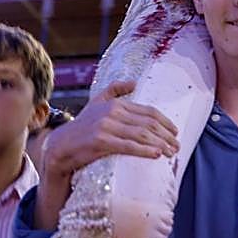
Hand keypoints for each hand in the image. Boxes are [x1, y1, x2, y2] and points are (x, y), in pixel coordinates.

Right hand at [33, 80, 178, 230]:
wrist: (59, 146)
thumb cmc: (82, 127)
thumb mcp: (96, 103)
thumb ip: (114, 90)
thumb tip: (134, 82)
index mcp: (115, 103)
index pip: (148, 111)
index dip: (165, 122)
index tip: (176, 132)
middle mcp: (112, 112)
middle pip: (147, 123)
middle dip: (166, 135)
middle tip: (177, 146)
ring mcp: (105, 126)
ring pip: (140, 134)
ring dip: (159, 144)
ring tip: (170, 153)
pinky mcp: (100, 141)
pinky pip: (128, 146)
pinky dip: (144, 150)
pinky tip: (155, 154)